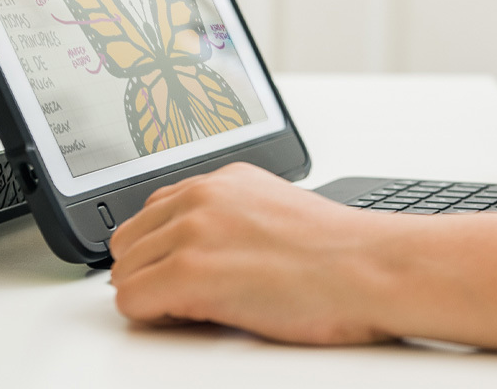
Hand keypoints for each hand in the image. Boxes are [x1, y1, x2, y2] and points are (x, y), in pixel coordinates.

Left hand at [109, 162, 392, 344]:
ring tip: (203, 305)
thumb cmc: (340, 254)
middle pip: (129, 241)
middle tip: (192, 295)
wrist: (370, 268)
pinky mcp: (188, 272)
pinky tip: (199, 315)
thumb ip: (232, 215)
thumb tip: (206, 246)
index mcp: (224, 180)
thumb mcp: (277, 210)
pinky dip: (156, 317)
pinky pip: (131, 301)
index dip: (163, 249)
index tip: (179, 270)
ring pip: (125, 272)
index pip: (153, 211)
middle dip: (151, 272)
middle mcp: (202, 197)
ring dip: (154, 295)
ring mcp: (192, 232)